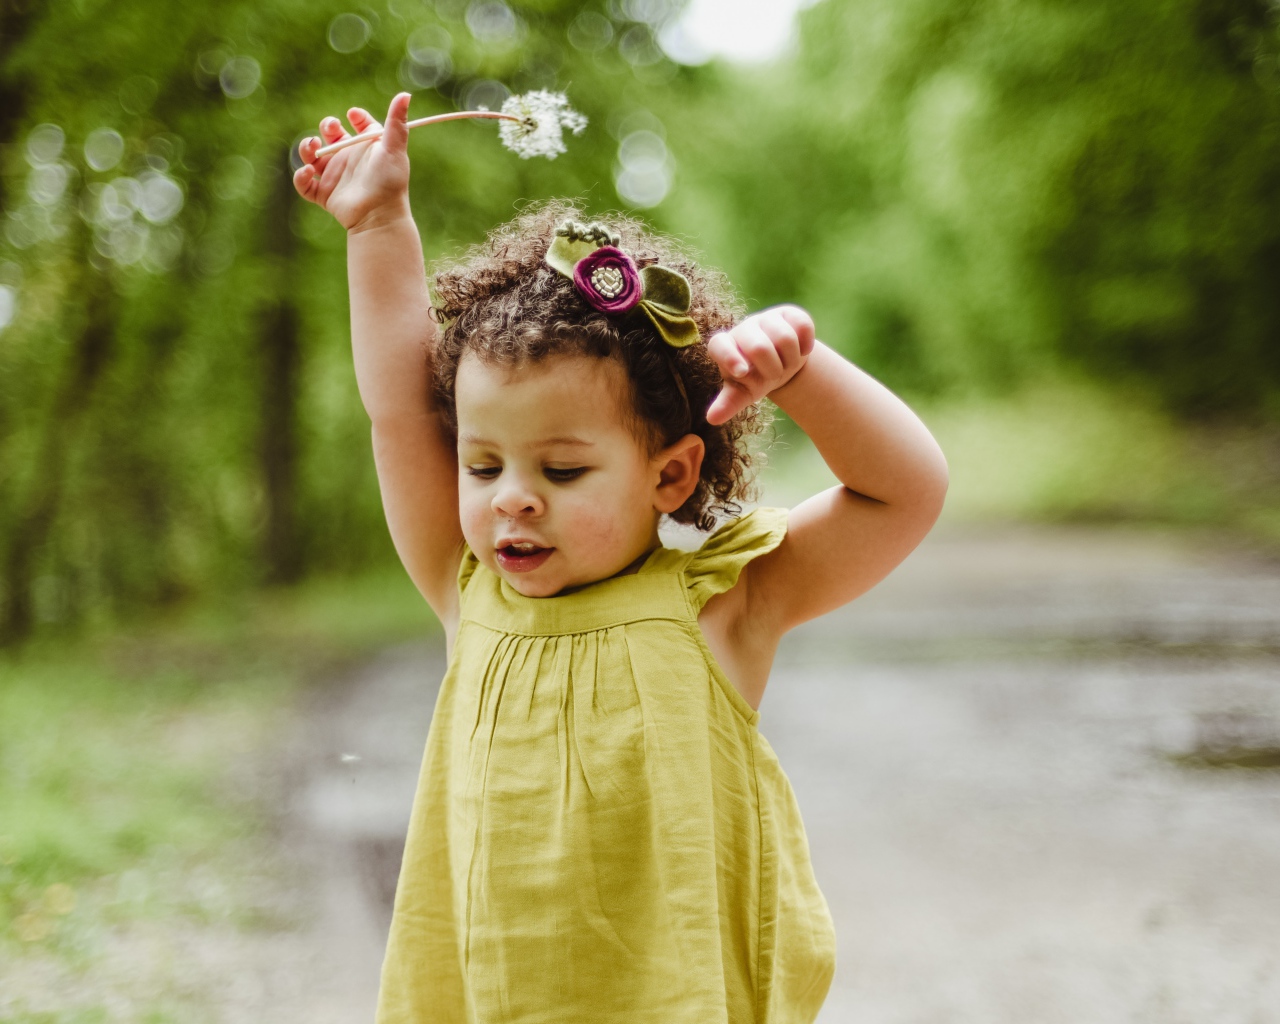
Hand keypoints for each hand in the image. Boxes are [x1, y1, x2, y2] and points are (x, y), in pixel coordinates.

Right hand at [293, 92, 412, 232]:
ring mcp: (335, 176)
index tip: (352, 115)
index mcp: (366, 147)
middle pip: (331, 136)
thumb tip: (405, 94)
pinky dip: (301, 177)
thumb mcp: (393, 149)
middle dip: (327, 127)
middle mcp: (349, 159)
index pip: (359, 125)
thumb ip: (396, 122)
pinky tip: (309, 172)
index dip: (356, 116)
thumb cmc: (390, 182)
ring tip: (313, 147)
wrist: (380, 215)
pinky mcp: (324, 194)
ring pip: (312, 157)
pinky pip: (304, 184)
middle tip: (331, 129)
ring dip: (307, 148)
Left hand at [705, 305, 815, 424]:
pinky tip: (802, 350)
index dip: (730, 357)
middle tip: (775, 375)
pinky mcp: (789, 313)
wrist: (781, 364)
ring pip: (785, 338)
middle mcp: (743, 328)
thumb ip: (728, 403)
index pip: (719, 345)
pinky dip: (806, 345)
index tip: (742, 373)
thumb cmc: (755, 379)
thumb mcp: (742, 393)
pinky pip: (803, 325)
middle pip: (759, 347)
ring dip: (791, 360)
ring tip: (787, 364)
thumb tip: (712, 419)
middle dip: (772, 369)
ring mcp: (766, 318)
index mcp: (724, 346)